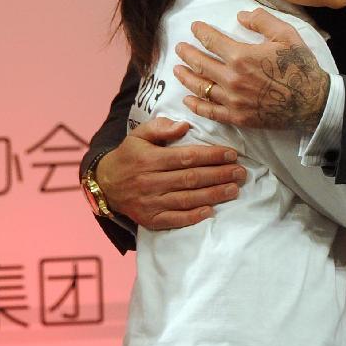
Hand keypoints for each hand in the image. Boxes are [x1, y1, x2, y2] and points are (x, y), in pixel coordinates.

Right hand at [96, 117, 246, 230]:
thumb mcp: (139, 134)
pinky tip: (211, 211)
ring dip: (213, 195)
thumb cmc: (129, 156)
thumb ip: (161, 127)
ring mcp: (150, 202)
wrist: (104, 184)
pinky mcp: (150, 219)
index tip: (232, 154)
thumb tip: (184, 126)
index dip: (212, 155)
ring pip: (187, 199)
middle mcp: (150, 181)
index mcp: (150, 159)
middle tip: (241, 172)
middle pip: (191, 178)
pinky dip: (193, 216)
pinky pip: (175, 219)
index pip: (187, 157)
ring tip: (234, 190)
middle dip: (219, 175)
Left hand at [173, 8, 329, 131]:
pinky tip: (188, 99)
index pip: (211, 41)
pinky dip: (196, 105)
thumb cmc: (301, 66)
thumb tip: (240, 16)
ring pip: (201, 87)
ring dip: (186, 77)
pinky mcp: (238, 117)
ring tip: (177, 70)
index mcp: (241, 56)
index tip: (195, 28)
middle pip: (201, 63)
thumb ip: (262, 21)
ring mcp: (233, 100)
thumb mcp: (286, 35)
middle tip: (180, 48)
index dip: (200, 32)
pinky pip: (210, 111)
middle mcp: (232, 78)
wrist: (314, 101)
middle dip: (187, 53)